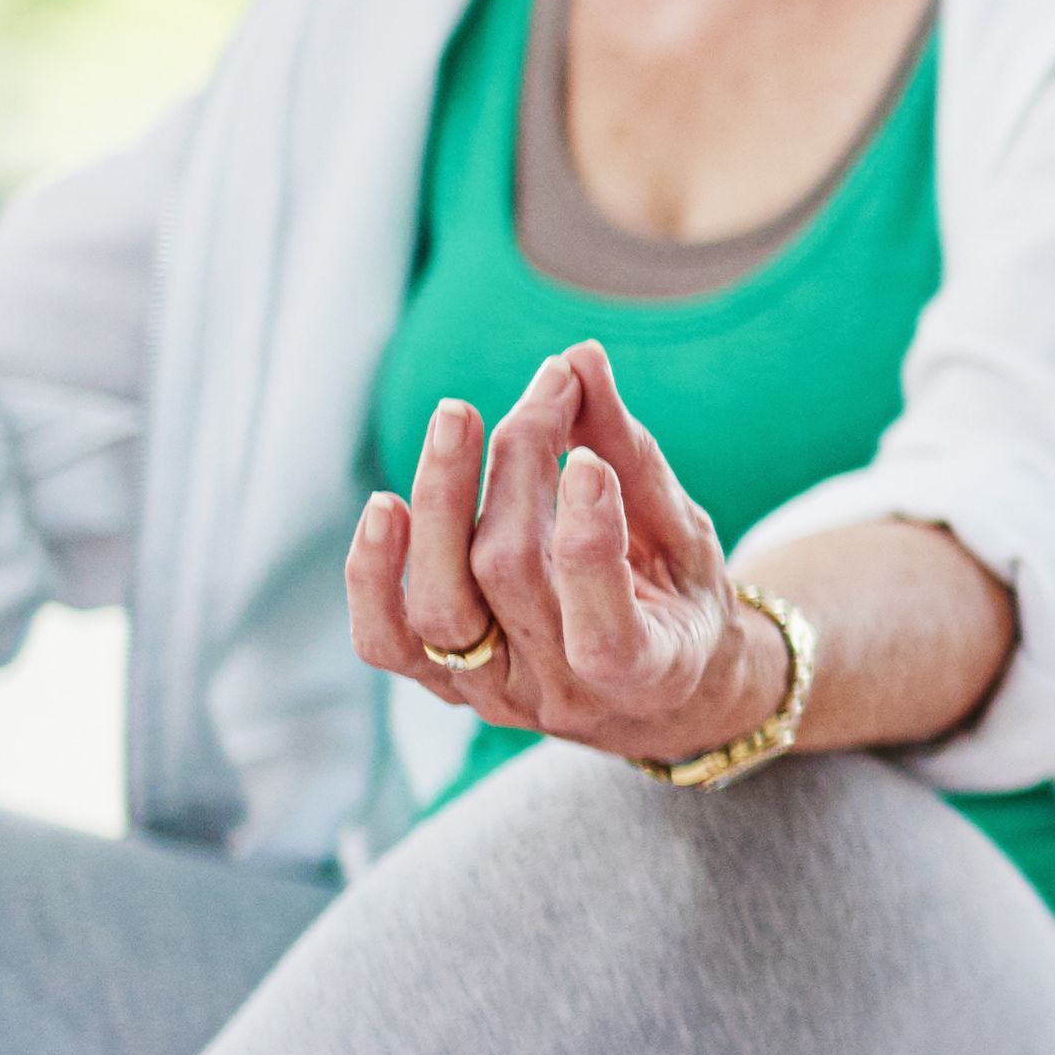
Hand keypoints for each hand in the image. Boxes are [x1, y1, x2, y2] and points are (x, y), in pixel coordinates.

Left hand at [342, 341, 778, 768]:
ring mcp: (496, 694)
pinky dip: (373, 575)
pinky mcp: (443, 683)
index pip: (604, 630)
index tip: (587, 459)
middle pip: (509, 576)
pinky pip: (384, 640)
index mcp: (649, 673)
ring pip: (440, 607)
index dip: (587, 542)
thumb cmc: (677, 597)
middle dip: (520, 467)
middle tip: (549, 390)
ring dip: (441, 502)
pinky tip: (385, 507)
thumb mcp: (681, 532)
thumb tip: (579, 358)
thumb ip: (629, 453)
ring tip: (456, 417)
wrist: (654, 688)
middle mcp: (563, 696)